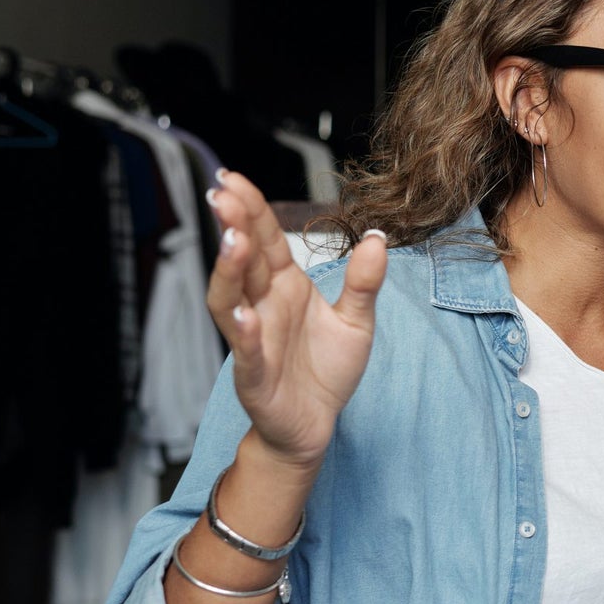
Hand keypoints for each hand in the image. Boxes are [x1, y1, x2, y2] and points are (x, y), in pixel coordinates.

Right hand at [205, 171, 386, 471]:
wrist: (316, 425)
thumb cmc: (326, 370)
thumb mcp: (356, 322)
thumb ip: (364, 283)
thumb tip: (378, 239)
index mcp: (284, 287)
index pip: (264, 240)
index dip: (251, 210)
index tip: (234, 178)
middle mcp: (262, 307)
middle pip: (243, 261)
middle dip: (233, 227)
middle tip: (225, 194)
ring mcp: (253, 340)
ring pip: (230, 300)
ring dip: (230, 271)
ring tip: (232, 241)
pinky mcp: (255, 376)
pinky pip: (246, 352)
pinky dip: (243, 333)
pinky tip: (243, 314)